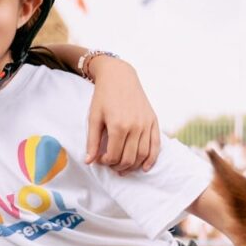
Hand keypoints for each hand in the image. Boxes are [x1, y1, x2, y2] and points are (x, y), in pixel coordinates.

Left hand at [83, 56, 160, 173]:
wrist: (119, 76)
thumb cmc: (103, 97)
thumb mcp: (94, 118)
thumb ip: (92, 141)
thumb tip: (89, 162)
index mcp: (118, 126)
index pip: (114, 156)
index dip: (106, 162)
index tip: (101, 160)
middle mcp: (135, 126)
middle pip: (129, 158)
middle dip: (119, 166)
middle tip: (111, 166)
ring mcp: (146, 124)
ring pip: (143, 154)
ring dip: (133, 166)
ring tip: (124, 169)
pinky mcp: (153, 121)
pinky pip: (156, 145)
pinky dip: (151, 159)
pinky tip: (144, 167)